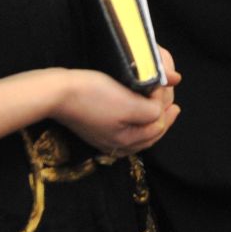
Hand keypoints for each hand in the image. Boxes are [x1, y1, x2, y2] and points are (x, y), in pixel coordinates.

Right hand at [52, 53, 181, 156]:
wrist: (57, 93)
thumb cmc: (92, 96)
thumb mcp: (128, 103)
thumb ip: (151, 112)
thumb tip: (161, 110)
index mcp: (127, 140)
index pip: (158, 125)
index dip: (165, 105)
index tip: (166, 87)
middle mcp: (117, 144)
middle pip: (150, 134)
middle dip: (164, 117)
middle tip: (173, 102)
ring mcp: (104, 137)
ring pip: (137, 134)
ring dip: (152, 120)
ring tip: (160, 107)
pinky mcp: (95, 128)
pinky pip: (124, 130)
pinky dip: (136, 122)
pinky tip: (136, 116)